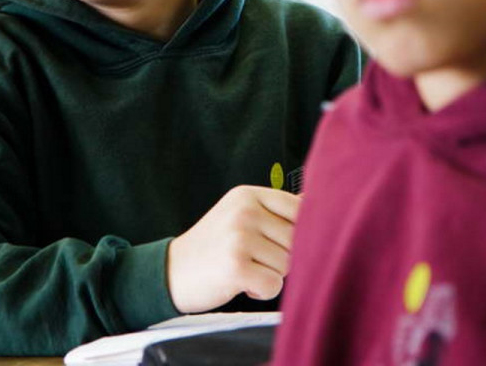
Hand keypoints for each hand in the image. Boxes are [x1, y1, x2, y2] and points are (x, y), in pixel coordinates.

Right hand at [166, 185, 300, 313]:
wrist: (171, 271)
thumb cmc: (214, 246)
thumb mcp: (240, 215)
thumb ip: (275, 211)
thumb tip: (314, 201)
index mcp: (248, 195)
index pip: (300, 209)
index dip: (299, 232)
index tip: (277, 243)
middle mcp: (245, 211)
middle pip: (297, 240)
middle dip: (281, 257)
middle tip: (253, 258)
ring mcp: (239, 238)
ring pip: (288, 265)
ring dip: (270, 275)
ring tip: (244, 268)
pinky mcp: (235, 266)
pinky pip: (274, 285)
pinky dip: (261, 291)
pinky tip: (241, 283)